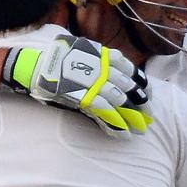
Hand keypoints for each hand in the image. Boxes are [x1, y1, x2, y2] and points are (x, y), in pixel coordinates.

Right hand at [1, 34, 151, 136]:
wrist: (37, 65)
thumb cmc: (57, 59)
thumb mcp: (82, 51)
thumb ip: (99, 61)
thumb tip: (114, 75)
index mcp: (104, 55)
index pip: (131, 70)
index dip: (142, 84)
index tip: (149, 94)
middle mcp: (103, 68)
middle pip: (130, 87)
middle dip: (142, 104)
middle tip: (149, 116)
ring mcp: (94, 82)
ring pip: (121, 101)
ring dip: (132, 117)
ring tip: (140, 129)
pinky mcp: (85, 97)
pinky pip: (106, 112)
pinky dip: (116, 125)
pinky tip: (125, 134)